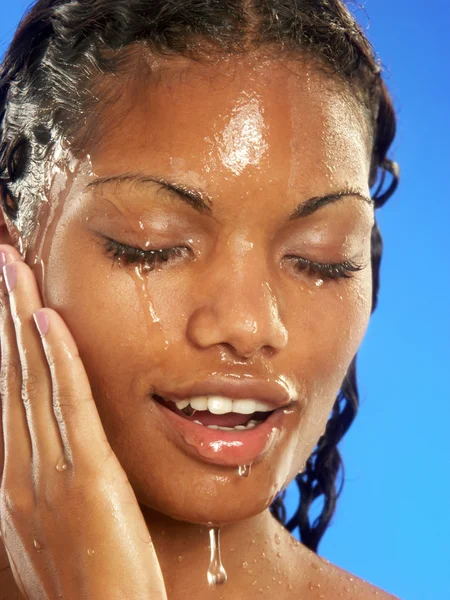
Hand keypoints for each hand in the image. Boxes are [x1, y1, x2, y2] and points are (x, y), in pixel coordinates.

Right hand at [0, 245, 166, 599]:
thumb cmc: (82, 587)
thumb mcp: (47, 534)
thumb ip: (41, 488)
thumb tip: (38, 450)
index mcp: (10, 482)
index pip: (2, 395)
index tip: (1, 303)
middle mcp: (17, 471)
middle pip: (7, 376)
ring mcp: (47, 474)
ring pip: (29, 380)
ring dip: (17, 320)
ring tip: (11, 270)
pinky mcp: (87, 478)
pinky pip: (68, 405)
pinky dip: (55, 358)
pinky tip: (47, 320)